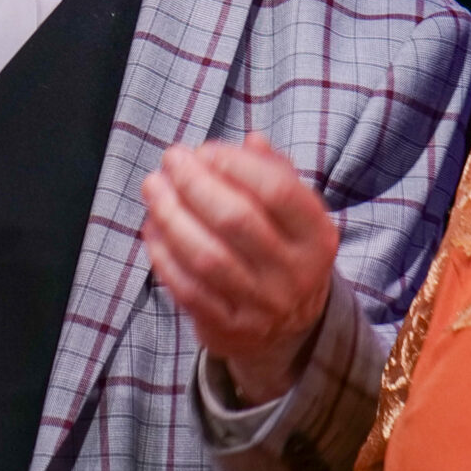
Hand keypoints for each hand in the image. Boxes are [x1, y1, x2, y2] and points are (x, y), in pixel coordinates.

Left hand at [141, 134, 337, 404]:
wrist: (290, 329)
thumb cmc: (283, 251)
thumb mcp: (295, 214)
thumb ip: (275, 173)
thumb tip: (252, 141)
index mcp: (317, 236)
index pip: (278, 191)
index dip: (235, 164)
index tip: (205, 149)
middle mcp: (295, 274)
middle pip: (236, 220)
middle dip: (194, 183)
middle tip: (170, 160)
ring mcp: (262, 306)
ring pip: (206, 256)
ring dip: (170, 215)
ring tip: (153, 187)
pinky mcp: (229, 330)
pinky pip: (187, 289)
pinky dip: (163, 255)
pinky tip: (152, 228)